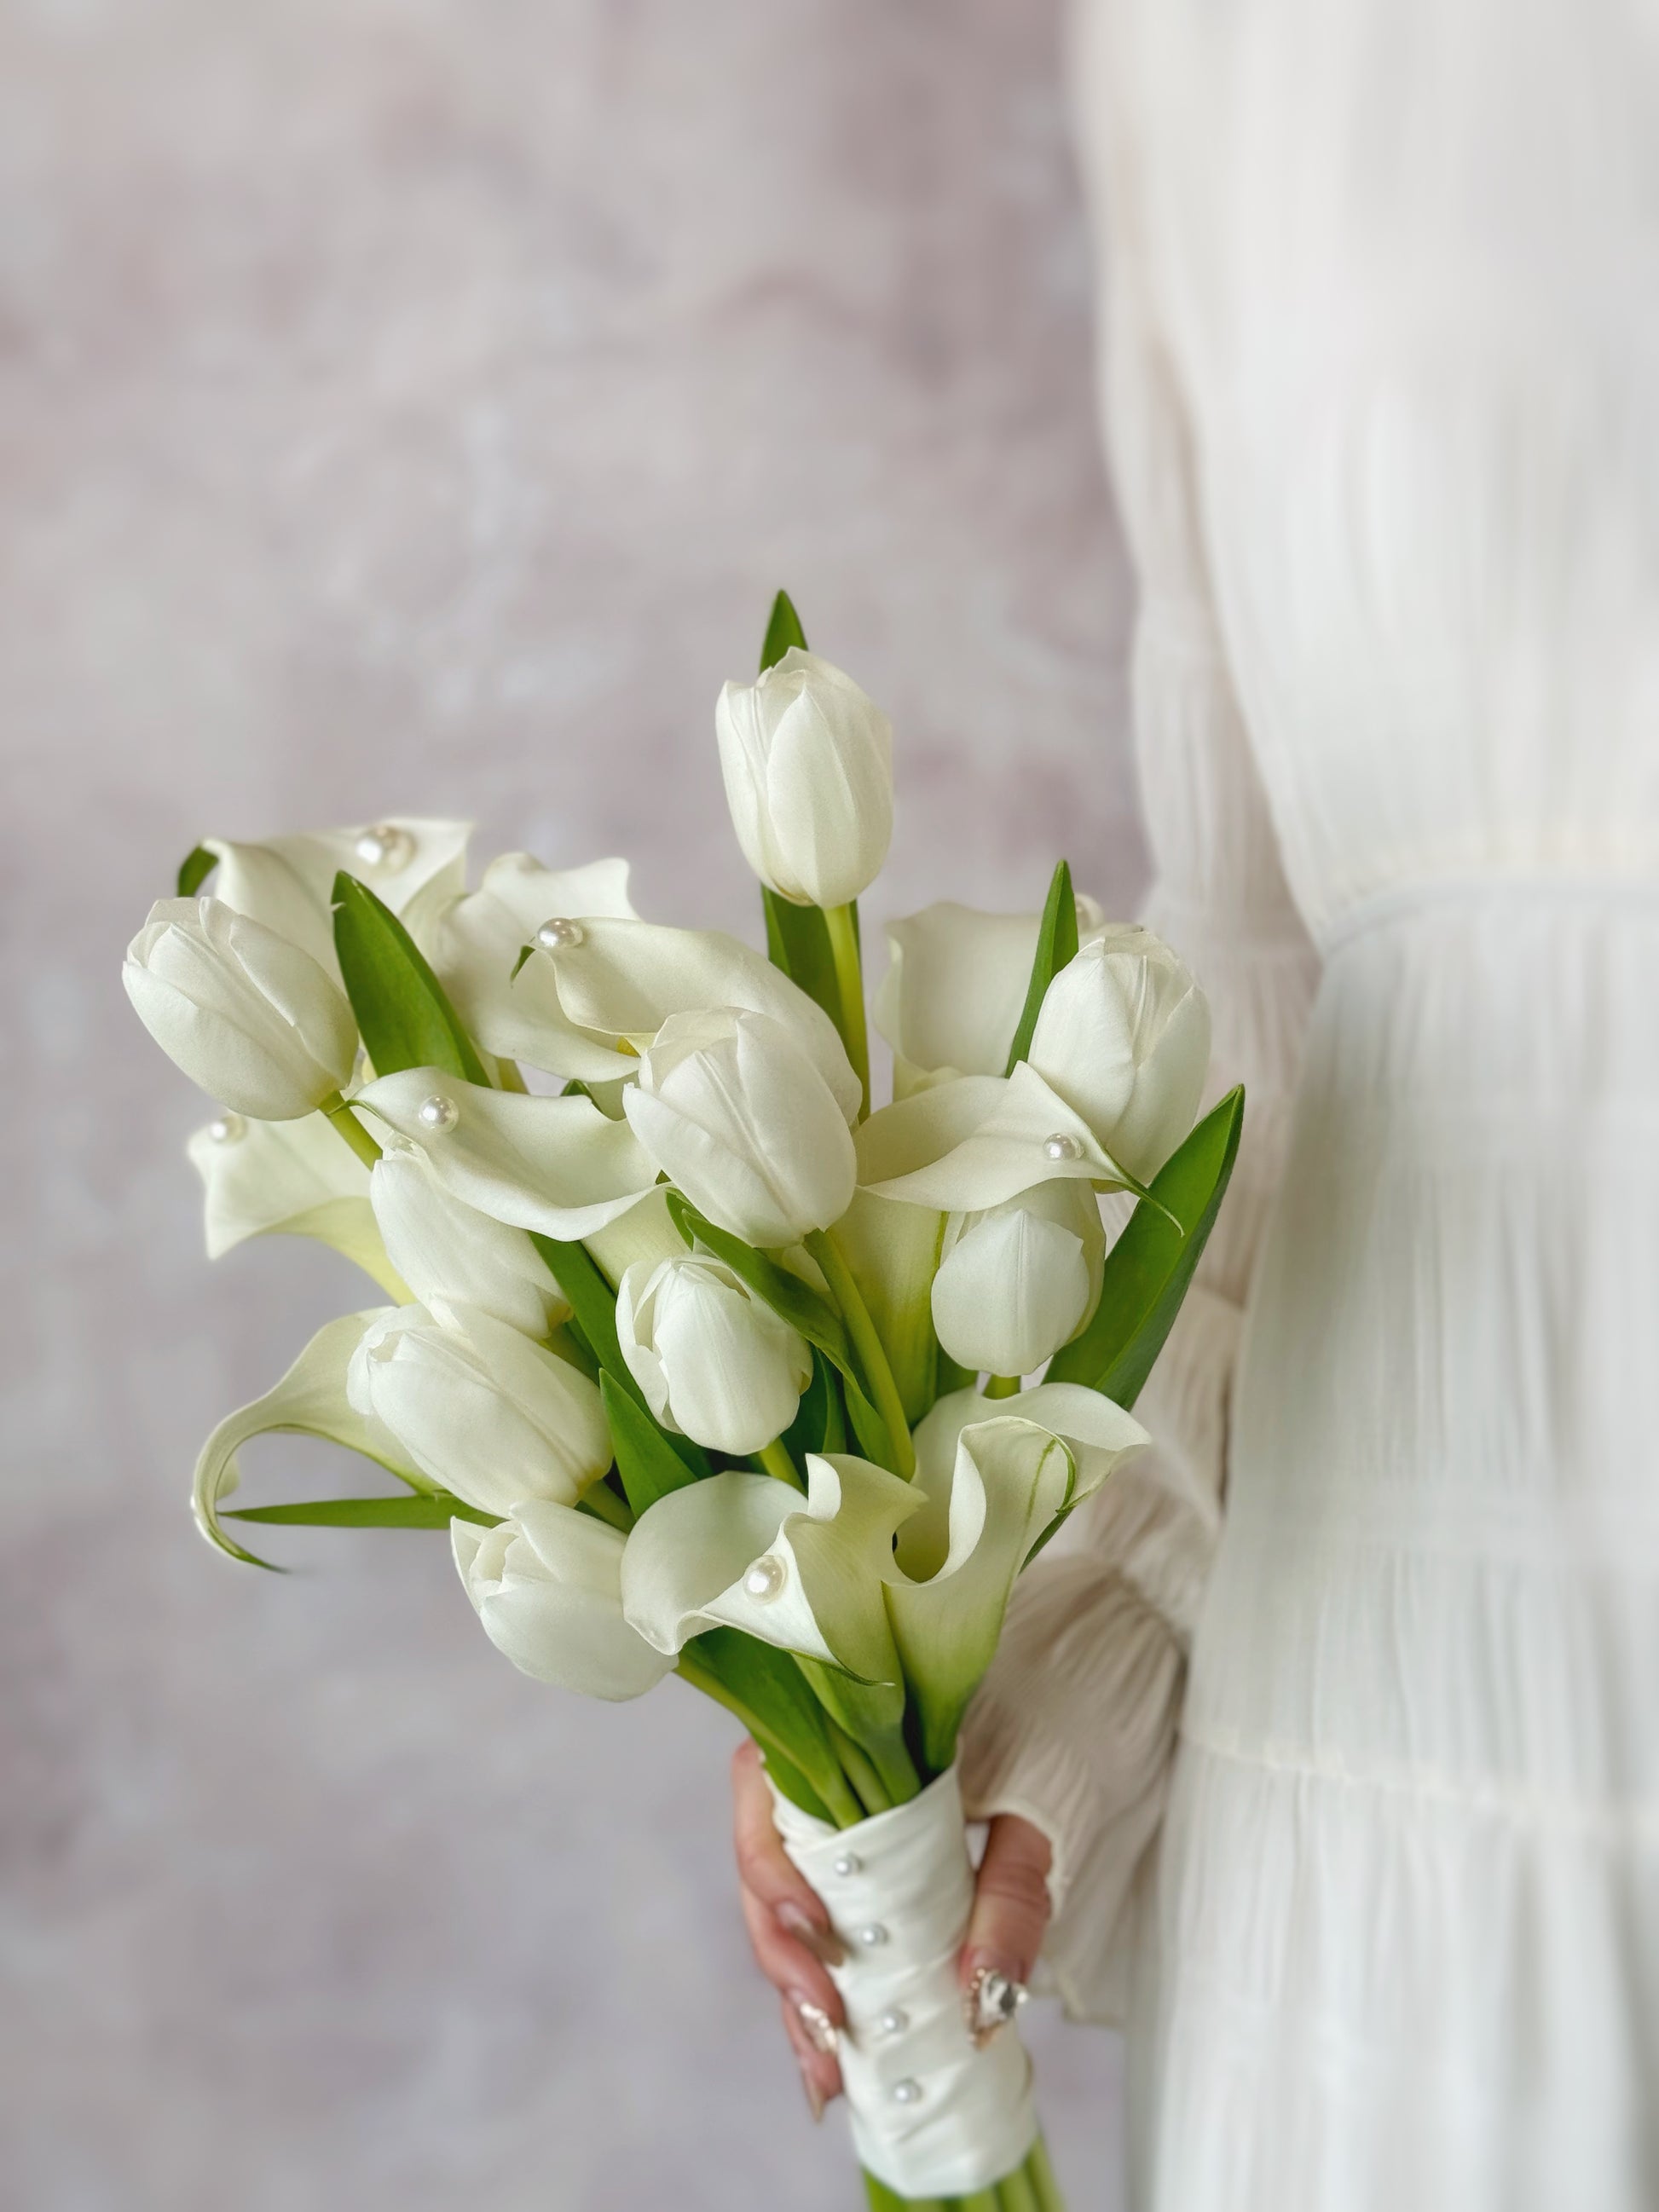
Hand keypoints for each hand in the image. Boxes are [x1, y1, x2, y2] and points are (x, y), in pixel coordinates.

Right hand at [729, 1739, 1052, 2119]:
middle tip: (829, 2039)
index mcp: (843, 1729)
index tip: (818, 1935)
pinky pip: (826, 1923)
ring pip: (786, 1906)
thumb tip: (979, 1999)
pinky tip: (839, 2049)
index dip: (771, 1871)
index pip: (763, 1794)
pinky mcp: (863, 1863)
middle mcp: (821, 1772)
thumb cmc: (1056, 1724)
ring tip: (829, 2074)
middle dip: (785, 1961)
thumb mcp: (1039, 1806)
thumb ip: (1012, 1892)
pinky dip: (827, 1986)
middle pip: (764, 1867)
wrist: (1086, 1688)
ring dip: (798, 1991)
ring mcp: (837, 1822)